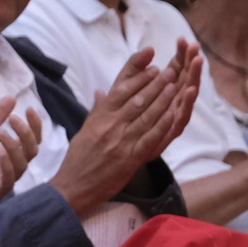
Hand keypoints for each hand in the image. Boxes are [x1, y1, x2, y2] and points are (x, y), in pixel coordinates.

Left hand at [0, 96, 42, 216]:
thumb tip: (12, 97)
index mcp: (8, 152)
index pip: (31, 139)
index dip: (34, 125)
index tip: (28, 108)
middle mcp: (10, 166)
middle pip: (31, 151)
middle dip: (26, 134)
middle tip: (14, 119)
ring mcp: (3, 181)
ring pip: (21, 166)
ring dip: (15, 148)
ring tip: (3, 132)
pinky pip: (7, 183)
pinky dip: (7, 168)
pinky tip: (0, 154)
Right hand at [51, 48, 188, 213]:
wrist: (73, 185)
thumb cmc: (79, 158)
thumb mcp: (85, 129)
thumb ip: (97, 110)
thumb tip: (101, 91)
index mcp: (99, 116)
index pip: (120, 87)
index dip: (137, 72)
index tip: (151, 60)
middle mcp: (110, 124)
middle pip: (136, 98)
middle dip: (154, 82)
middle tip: (169, 69)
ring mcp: (120, 140)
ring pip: (145, 114)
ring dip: (162, 98)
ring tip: (174, 83)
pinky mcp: (130, 157)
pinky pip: (149, 137)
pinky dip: (162, 124)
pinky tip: (173, 112)